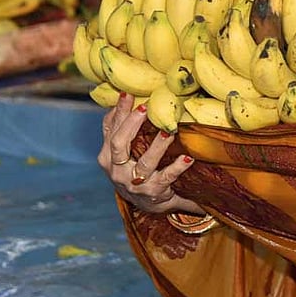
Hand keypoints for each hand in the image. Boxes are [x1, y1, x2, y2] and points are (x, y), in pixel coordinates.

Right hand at [99, 93, 202, 214]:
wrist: (146, 203)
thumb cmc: (133, 169)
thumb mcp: (120, 151)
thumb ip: (118, 126)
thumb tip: (122, 96)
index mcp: (108, 156)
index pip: (110, 129)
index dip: (119, 111)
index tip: (128, 94)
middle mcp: (117, 170)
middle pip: (119, 144)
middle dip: (132, 124)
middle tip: (146, 108)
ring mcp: (135, 183)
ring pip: (144, 162)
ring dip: (157, 146)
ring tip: (169, 132)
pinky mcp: (154, 192)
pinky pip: (167, 178)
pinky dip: (177, 167)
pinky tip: (187, 158)